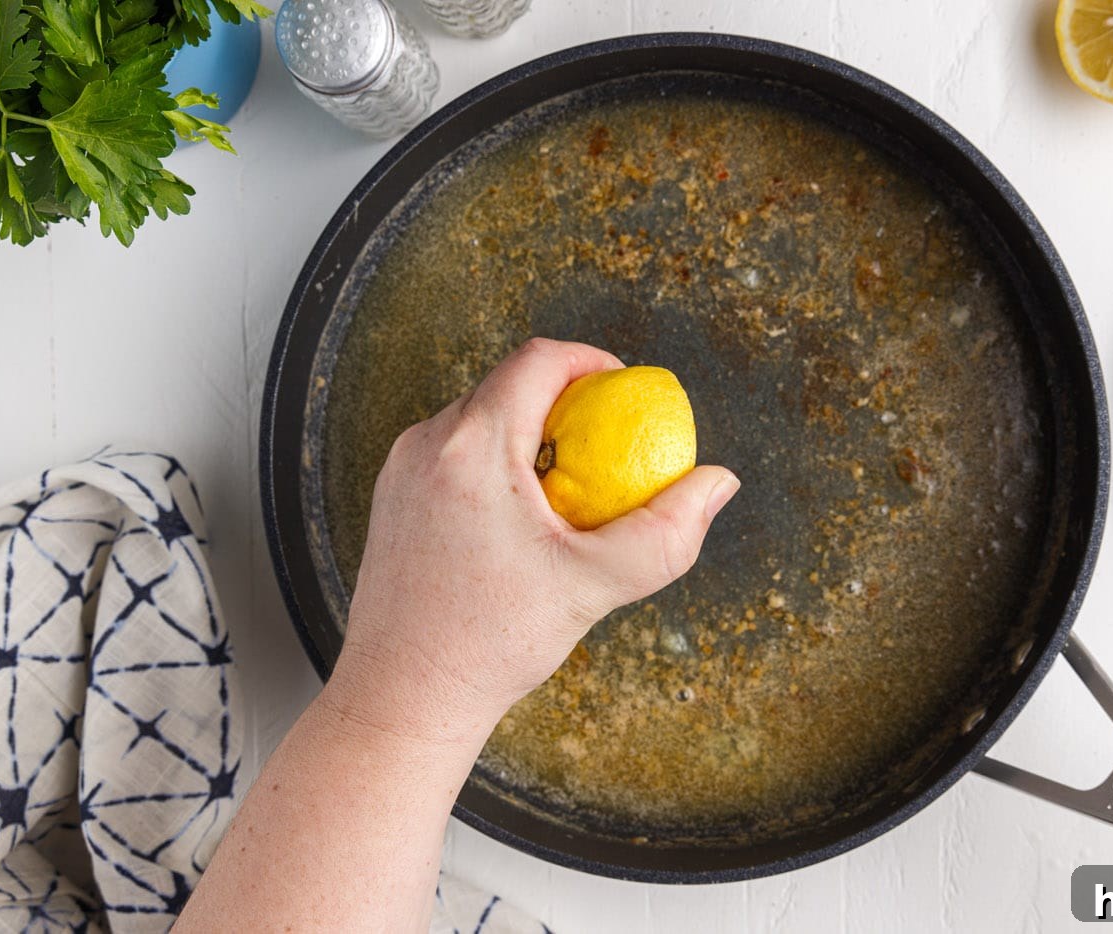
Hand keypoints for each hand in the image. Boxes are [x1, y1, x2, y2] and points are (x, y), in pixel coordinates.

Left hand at [325, 338, 739, 743]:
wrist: (403, 696)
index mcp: (472, 447)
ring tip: (568, 489)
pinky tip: (523, 520)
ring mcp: (401, 470)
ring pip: (479, 417)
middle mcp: (427, 444)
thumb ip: (666, 532)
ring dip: (529, 433)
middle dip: (565, 402)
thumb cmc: (489, 645)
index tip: (626, 393)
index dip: (591, 362)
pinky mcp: (393, 498)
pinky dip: (496, 463)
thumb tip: (718, 483)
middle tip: (607, 446)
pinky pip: (454, 453)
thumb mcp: (593, 586)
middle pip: (507, 384)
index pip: (538, 360)